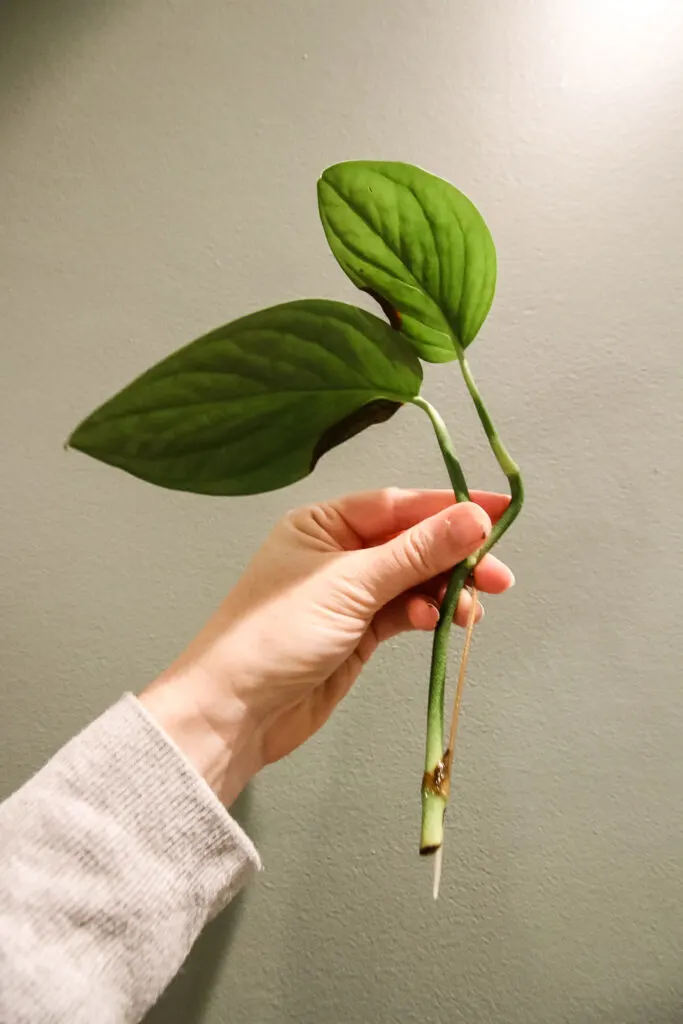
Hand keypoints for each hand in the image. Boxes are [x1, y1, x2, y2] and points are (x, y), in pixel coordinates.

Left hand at [140, 489, 514, 805]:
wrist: (236, 712)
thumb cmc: (277, 635)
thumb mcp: (352, 584)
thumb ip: (417, 553)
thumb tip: (475, 519)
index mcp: (323, 523)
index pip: (398, 505)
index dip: (450, 507)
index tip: (500, 512)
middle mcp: (337, 553)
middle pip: (411, 543)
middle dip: (455, 556)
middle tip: (499, 575)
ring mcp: (349, 595)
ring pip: (414, 580)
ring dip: (445, 591)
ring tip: (470, 610)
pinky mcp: (359, 633)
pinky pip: (405, 612)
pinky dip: (426, 615)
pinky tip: (439, 623)